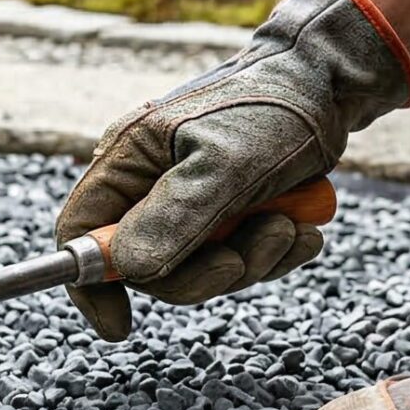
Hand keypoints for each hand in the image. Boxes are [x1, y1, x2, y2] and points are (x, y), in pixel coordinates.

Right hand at [56, 0, 409, 340]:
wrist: (330, 84)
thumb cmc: (273, 107)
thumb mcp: (226, 163)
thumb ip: (176, 216)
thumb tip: (127, 268)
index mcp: (129, 159)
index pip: (79, 230)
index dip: (91, 283)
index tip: (120, 325)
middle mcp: (149, 183)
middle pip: (146, 265)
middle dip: (203, 272)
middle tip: (247, 252)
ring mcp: (188, 199)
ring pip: (197, 268)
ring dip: (250, 261)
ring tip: (289, 226)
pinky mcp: (227, 211)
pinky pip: (236, 259)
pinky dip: (271, 254)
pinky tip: (302, 228)